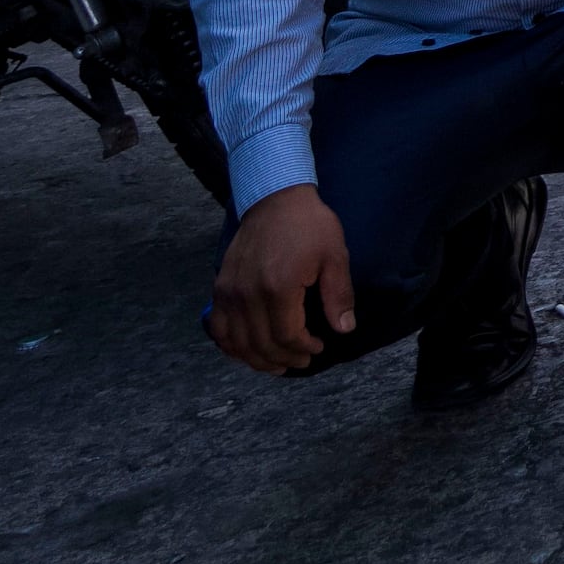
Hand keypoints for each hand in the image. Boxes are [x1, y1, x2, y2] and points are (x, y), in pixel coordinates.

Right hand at [208, 187, 357, 373]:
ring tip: (278, 364)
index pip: (287, 336)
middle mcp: (248, 294)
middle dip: (284, 359)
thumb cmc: (309, 225)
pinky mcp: (219, 288)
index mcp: (279, 287)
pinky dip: (230, 346)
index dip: (303, 348)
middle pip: (261, 344)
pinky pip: (218, 328)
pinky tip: (247, 351)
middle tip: (302, 361)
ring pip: (237, 342)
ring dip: (256, 359)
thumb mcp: (335, 255)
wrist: (275, 199)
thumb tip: (345, 329)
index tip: (319, 347)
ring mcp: (229, 292)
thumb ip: (339, 295)